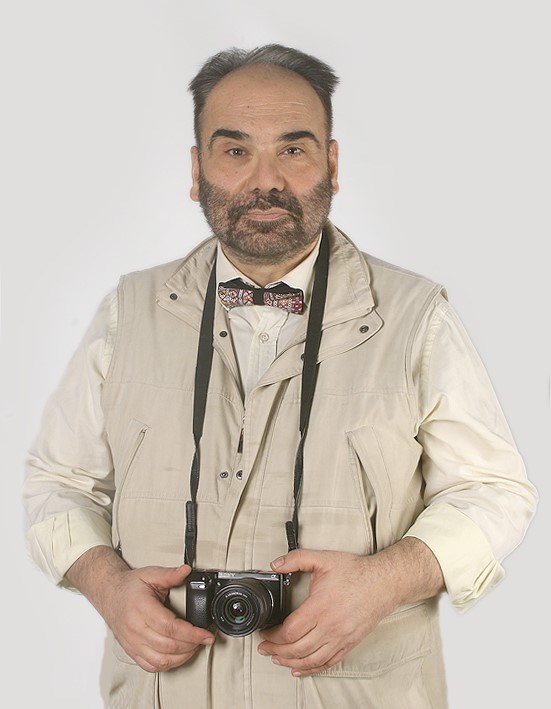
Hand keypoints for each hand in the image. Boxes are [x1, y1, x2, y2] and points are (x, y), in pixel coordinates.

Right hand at [102, 563, 214, 671]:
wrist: (109, 594)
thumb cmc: (128, 587)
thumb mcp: (150, 574)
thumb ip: (170, 574)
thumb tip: (186, 571)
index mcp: (142, 609)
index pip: (170, 627)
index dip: (192, 633)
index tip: (206, 635)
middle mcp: (136, 629)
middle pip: (169, 646)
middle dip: (192, 645)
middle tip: (204, 639)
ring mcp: (133, 643)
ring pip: (161, 660)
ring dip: (182, 657)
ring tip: (194, 647)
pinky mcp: (132, 651)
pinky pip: (151, 666)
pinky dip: (168, 665)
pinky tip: (178, 656)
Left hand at [256, 549, 398, 676]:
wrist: (383, 583)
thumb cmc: (355, 572)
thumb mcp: (323, 559)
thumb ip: (296, 559)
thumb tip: (276, 564)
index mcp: (320, 607)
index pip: (290, 631)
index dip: (273, 634)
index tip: (265, 631)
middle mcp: (330, 626)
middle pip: (296, 649)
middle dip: (276, 650)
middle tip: (264, 647)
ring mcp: (340, 638)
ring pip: (310, 660)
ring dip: (290, 662)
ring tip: (277, 658)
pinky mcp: (348, 644)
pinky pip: (327, 663)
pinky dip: (311, 669)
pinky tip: (300, 669)